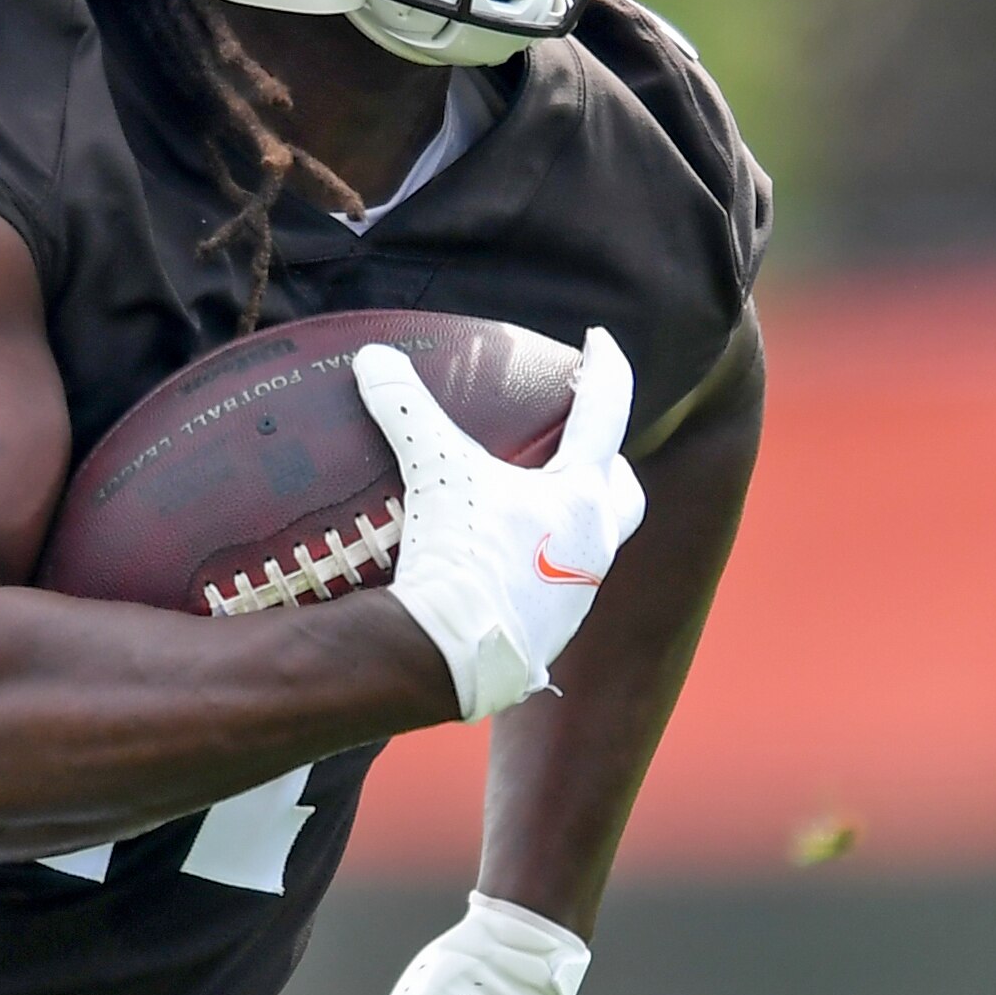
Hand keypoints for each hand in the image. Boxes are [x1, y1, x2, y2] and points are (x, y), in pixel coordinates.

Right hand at [355, 326, 644, 722]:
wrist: (448, 656)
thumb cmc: (459, 557)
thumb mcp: (433, 471)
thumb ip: (406, 410)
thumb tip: (372, 358)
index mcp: (582, 498)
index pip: (606, 413)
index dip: (604, 367)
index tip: (599, 339)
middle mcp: (592, 549)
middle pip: (623, 493)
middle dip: (606, 464)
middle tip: (578, 445)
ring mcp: (574, 599)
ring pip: (589, 547)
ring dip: (570, 522)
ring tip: (531, 507)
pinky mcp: (545, 637)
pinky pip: (552, 591)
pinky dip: (536, 569)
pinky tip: (502, 567)